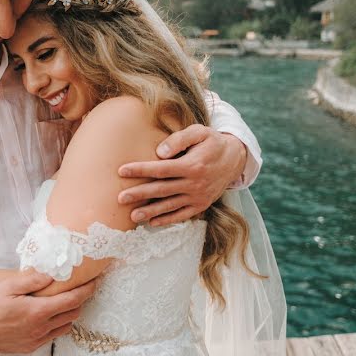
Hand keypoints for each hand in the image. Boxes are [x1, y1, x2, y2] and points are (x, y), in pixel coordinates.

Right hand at [0, 271, 95, 353]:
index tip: (95, 280)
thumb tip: (53, 274)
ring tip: (63, 300)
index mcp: (37, 311)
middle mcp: (40, 329)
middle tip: (79, 287)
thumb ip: (32, 280)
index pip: (72, 300)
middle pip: (73, 314)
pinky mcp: (29, 347)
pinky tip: (47, 314)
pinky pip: (51, 336)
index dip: (87, 290)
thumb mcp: (7, 286)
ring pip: (64, 327)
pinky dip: (56, 324)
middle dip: (80, 300)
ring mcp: (35, 340)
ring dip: (69, 313)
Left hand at [117, 124, 246, 226]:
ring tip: (132, 216)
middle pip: (162, 189)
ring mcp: (198, 197)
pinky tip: (152, 223)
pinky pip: (182, 215)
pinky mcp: (201, 205)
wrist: (235, 159)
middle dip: (140, 194)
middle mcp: (195, 183)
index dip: (141, 170)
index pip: (161, 169)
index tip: (122, 170)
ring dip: (150, 212)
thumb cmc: (212, 142)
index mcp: (192, 165)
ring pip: (170, 206)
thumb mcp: (200, 132)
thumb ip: (180, 139)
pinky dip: (167, 220)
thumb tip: (160, 151)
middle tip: (120, 198)